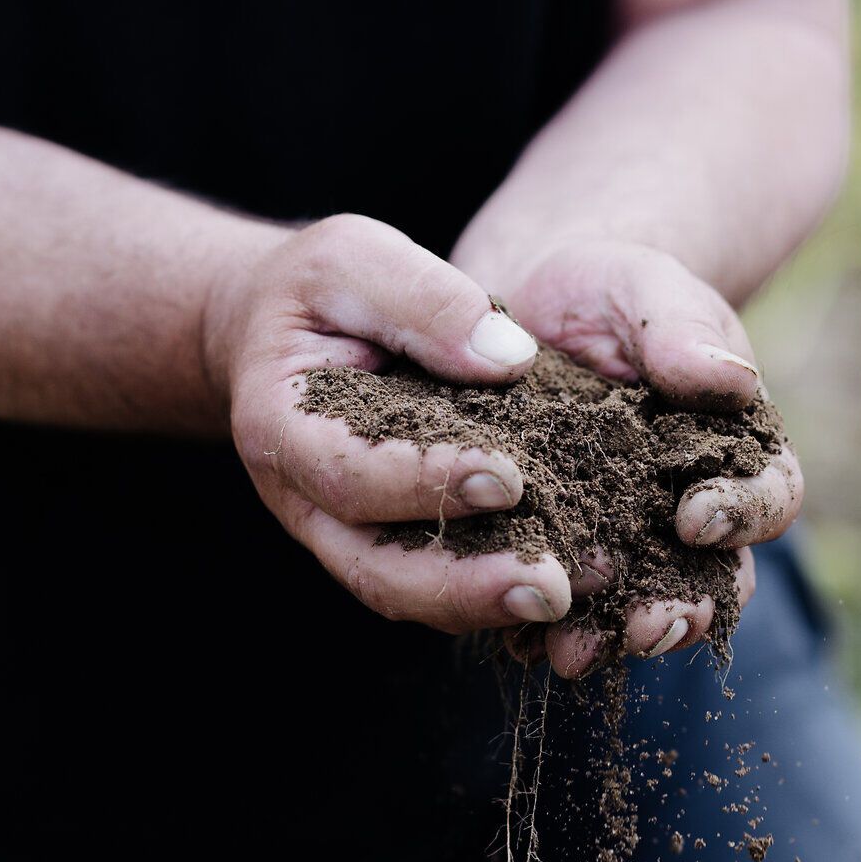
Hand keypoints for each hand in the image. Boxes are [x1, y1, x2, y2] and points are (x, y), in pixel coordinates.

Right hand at [219, 214, 572, 633]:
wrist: (284, 330)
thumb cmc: (319, 290)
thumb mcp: (356, 258)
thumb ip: (424, 298)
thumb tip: (509, 359)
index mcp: (283, 428)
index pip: (352, 475)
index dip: (430, 482)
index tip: (512, 478)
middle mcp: (305, 503)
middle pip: (378, 570)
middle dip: (466, 586)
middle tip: (550, 588)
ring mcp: (345, 535)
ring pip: (411, 593)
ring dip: (491, 603)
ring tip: (577, 593)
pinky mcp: (390, 543)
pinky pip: (441, 584)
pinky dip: (500, 591)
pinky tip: (573, 582)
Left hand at [476, 238, 803, 676]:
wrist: (527, 308)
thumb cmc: (606, 291)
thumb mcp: (644, 290)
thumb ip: (683, 329)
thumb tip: (729, 380)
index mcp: (740, 453)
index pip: (768, 496)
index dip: (742, 513)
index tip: (697, 514)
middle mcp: (692, 514)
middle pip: (710, 580)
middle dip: (679, 608)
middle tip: (647, 628)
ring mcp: (627, 545)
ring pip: (635, 607)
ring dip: (608, 638)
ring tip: (572, 654)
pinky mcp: (558, 557)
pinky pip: (557, 606)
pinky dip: (537, 628)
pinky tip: (509, 640)